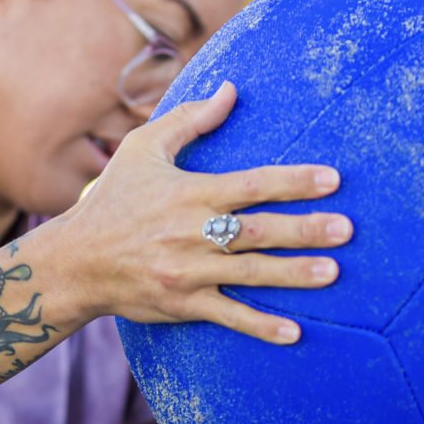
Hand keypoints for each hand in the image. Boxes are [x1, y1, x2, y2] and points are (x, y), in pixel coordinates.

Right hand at [42, 82, 349, 344]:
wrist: (76, 261)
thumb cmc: (115, 199)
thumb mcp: (144, 148)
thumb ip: (190, 120)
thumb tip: (232, 90)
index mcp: (190, 193)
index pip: (252, 185)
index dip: (293, 181)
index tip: (331, 180)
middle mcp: (193, 233)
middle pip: (259, 230)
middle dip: (305, 230)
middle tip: (347, 229)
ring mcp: (189, 272)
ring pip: (251, 274)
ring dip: (294, 274)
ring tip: (333, 272)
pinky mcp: (183, 304)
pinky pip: (229, 316)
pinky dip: (260, 326)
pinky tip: (294, 333)